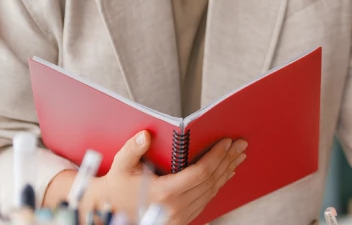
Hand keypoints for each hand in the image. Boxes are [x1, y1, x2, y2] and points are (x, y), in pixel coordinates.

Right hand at [83, 130, 246, 224]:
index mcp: (164, 193)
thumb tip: (145, 135)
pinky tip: (225, 173)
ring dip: (227, 172)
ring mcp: (180, 216)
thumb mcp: (120, 166)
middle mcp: (175, 207)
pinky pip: (206, 200)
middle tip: (240, 145)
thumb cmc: (117, 187)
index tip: (227, 142)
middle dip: (228, 160)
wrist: (111, 211)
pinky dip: (218, 185)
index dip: (217, 156)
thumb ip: (132, 149)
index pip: (201, 172)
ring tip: (237, 156)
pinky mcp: (182, 220)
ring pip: (212, 191)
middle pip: (211, 181)